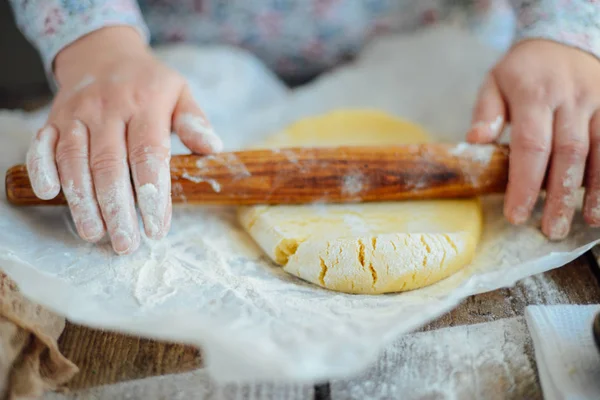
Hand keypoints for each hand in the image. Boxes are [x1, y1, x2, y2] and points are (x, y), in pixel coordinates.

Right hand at [26, 27, 221, 254]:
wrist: (103, 53)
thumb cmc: (148, 83)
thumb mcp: (180, 92)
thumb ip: (194, 121)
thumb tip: (213, 148)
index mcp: (144, 103)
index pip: (148, 154)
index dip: (153, 195)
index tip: (157, 228)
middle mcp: (106, 109)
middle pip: (110, 166)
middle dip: (117, 209)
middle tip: (126, 244)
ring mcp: (76, 114)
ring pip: (74, 161)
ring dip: (82, 201)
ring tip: (94, 234)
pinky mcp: (52, 119)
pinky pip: (42, 146)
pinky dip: (42, 169)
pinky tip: (49, 195)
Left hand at [467, 39, 599, 238]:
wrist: (564, 40)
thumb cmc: (523, 70)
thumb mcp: (495, 82)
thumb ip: (486, 111)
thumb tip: (475, 142)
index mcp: (534, 93)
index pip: (530, 145)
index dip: (524, 183)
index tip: (516, 214)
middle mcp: (571, 99)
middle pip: (567, 153)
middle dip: (559, 196)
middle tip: (551, 230)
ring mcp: (597, 102)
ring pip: (599, 150)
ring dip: (595, 190)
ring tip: (587, 222)